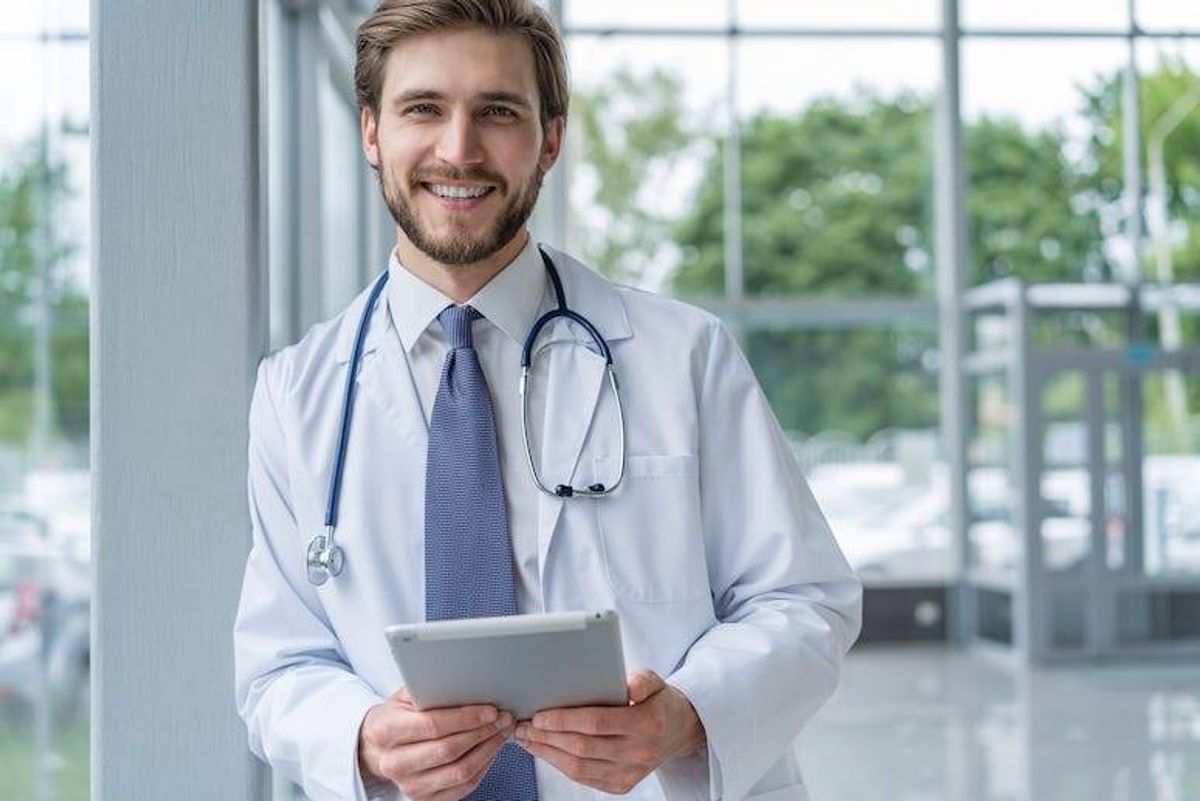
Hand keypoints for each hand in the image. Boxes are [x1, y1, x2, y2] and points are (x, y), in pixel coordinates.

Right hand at [357, 687, 514, 800]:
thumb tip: (468, 683)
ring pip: (459, 772)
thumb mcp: (405, 696)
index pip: (432, 725)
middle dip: (482, 732)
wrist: (377, 747)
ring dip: (487, 751)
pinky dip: (482, 768)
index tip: (489, 710)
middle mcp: (394, 763)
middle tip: (502, 718)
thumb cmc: (397, 717)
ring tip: (500, 732)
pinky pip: (462, 788)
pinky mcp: (424, 799)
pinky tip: (490, 751)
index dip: (466, 718)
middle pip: (448, 750)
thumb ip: (430, 689)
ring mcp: (409, 785)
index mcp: (386, 731)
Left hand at [512, 670, 704, 794]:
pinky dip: (559, 764)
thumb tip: (628, 687)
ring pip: (578, 767)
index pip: (598, 723)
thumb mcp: (656, 681)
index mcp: (647, 724)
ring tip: (526, 738)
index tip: (540, 715)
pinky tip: (544, 750)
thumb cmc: (658, 702)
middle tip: (523, 725)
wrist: (679, 732)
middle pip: (583, 747)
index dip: (565, 720)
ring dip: (547, 753)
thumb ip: (642, 680)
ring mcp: (629, 773)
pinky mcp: (620, 785)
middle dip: (547, 737)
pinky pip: (583, 778)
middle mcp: (638, 753)